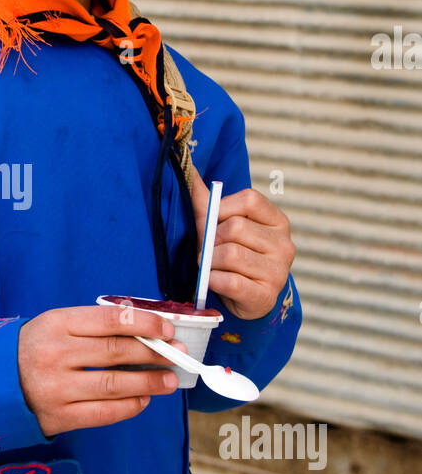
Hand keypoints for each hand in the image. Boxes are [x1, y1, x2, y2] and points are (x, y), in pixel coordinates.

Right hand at [17, 304, 187, 436]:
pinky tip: (143, 400)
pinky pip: (103, 413)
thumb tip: (145, 333)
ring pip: (114, 384)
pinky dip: (129, 407)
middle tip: (178, 356)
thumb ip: (93, 327)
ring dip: (148, 383)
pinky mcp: (57, 416)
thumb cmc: (33, 348)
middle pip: (117, 352)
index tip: (168, 330)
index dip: (145, 324)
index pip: (111, 320)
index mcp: (56, 324)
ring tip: (168, 382)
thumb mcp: (55, 325)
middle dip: (154, 353)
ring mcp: (56, 387)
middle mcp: (55, 354)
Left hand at [190, 169, 294, 319]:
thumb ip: (208, 203)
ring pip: (230, 254)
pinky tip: (214, 283)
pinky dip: (213, 281)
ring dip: (210, 262)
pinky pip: (230, 282)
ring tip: (210, 267)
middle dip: (211, 240)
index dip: (223, 209)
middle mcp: (285, 245)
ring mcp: (279, 272)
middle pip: (235, 227)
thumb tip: (188, 170)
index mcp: (278, 222)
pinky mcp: (266, 296)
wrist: (245, 302)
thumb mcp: (223, 228)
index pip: (250, 199)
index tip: (215, 223)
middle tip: (207, 251)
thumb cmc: (232, 260)